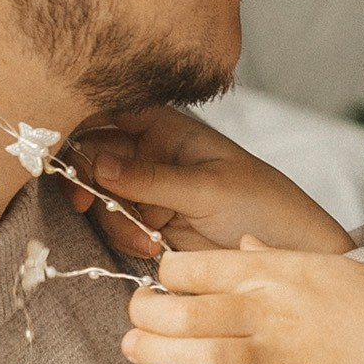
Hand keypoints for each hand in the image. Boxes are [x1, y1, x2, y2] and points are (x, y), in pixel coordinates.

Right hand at [67, 103, 351, 261]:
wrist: (289, 252)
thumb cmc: (263, 205)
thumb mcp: (209, 188)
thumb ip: (151, 177)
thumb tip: (98, 162)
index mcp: (167, 126)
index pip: (110, 111)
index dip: (81, 126)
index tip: (74, 155)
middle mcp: (151, 152)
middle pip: (94, 155)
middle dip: (89, 181)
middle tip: (88, 204)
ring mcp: (149, 188)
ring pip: (100, 195)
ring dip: (114, 219)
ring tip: (149, 240)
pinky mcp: (150, 222)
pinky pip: (116, 224)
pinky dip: (125, 238)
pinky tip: (153, 248)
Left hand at [125, 239, 363, 363]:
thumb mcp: (329, 267)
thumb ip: (276, 258)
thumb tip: (239, 245)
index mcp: (274, 273)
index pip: (190, 267)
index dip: (165, 277)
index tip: (164, 287)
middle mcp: (267, 312)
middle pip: (177, 312)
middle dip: (144, 316)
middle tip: (136, 322)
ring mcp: (275, 360)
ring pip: (191, 358)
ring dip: (154, 355)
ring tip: (138, 351)